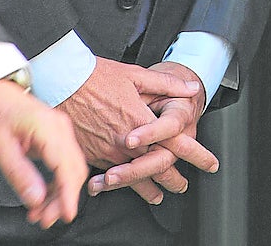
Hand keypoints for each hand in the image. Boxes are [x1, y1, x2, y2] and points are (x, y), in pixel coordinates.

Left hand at [0, 77, 86, 227]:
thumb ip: (19, 174)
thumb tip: (36, 199)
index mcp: (47, 128)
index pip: (66, 167)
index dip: (68, 194)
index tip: (66, 214)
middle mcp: (60, 128)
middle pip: (73, 171)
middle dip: (62, 199)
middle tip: (44, 219)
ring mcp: (61, 130)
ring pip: (71, 169)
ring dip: (59, 193)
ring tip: (40, 212)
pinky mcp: (57, 136)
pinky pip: (64, 163)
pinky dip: (57, 182)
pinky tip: (43, 196)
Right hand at [57, 57, 207, 204]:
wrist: (61, 81)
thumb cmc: (96, 75)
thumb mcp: (135, 75)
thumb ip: (167, 84)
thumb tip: (192, 87)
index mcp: (140, 120)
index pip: (174, 143)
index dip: (196, 154)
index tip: (210, 163)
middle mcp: (125, 142)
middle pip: (156, 167)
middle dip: (172, 179)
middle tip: (182, 185)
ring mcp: (107, 151)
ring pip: (133, 177)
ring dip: (148, 187)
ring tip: (157, 195)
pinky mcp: (90, 155)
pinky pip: (110, 175)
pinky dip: (121, 183)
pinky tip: (124, 186)